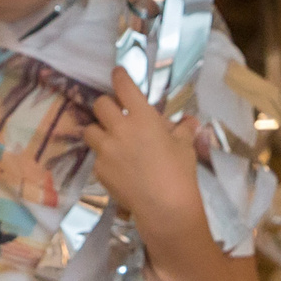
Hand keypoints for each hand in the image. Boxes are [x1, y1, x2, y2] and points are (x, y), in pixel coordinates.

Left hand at [82, 70, 208, 244]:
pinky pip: (96, 155)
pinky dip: (105, 156)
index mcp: (142, 117)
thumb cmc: (179, 172)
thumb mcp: (185, 146)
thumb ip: (183, 129)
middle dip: (107, 106)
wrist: (165, 207)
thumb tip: (190, 121)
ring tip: (112, 140)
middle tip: (116, 113)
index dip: (119, 77)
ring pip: (90, 129)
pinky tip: (119, 166)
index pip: (124, 87)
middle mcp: (119, 128)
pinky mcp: (99, 168)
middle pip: (100, 105)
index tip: (117, 74)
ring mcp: (106, 149)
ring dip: (100, 130)